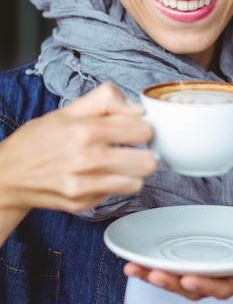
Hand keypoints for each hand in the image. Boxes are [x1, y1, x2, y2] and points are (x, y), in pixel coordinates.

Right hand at [0, 83, 157, 215]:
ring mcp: (84, 186)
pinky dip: (113, 184)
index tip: (134, 128)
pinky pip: (115, 194)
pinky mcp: (82, 204)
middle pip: (147, 162)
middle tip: (132, 147)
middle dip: (144, 152)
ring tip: (119, 162)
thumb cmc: (39, 139)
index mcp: (85, 130)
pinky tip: (99, 174)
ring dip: (132, 171)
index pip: (142, 130)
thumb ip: (106, 99)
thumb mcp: (68, 110)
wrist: (8, 174)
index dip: (142, 127)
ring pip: (137, 182)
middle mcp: (86, 160)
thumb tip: (137, 107)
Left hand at [123, 240, 232, 300]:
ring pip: (176, 282)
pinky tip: (131, 261)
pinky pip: (170, 271)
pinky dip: (150, 267)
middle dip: (172, 283)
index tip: (189, 279)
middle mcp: (219, 281)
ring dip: (154, 277)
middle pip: (193, 289)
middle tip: (153, 273)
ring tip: (132, 268)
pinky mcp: (191, 267)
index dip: (205, 285)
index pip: (222, 286)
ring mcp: (204, 276)